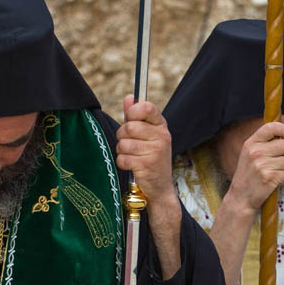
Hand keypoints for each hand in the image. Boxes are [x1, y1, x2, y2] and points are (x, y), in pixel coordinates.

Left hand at [116, 95, 179, 215]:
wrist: (160, 187)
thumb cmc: (150, 157)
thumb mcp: (147, 135)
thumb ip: (136, 116)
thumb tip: (129, 97)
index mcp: (161, 126)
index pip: (146, 107)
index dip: (132, 112)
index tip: (130, 119)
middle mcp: (161, 136)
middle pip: (129, 127)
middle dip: (122, 136)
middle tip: (129, 144)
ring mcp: (155, 151)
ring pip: (123, 144)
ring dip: (122, 151)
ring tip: (132, 156)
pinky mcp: (147, 165)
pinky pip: (122, 158)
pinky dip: (122, 163)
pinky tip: (132, 166)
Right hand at [225, 121, 283, 216]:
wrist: (240, 198)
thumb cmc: (248, 176)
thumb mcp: (249, 154)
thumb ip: (263, 143)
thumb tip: (283, 135)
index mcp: (250, 144)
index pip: (272, 127)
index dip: (282, 130)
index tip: (283, 136)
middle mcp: (256, 152)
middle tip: (274, 162)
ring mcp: (262, 165)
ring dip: (283, 168)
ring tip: (271, 173)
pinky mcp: (270, 177)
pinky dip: (282, 179)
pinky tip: (272, 181)